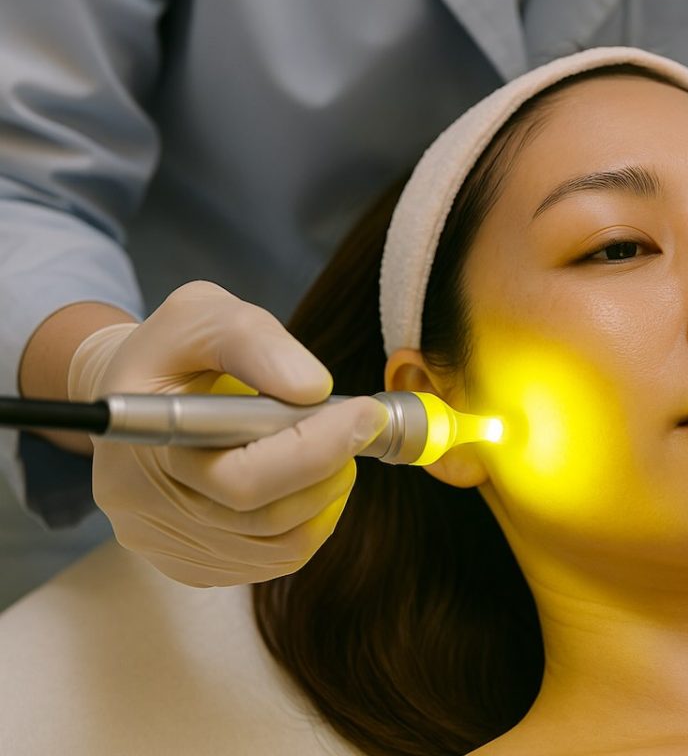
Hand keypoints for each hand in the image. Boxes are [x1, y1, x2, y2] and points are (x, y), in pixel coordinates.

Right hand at [68, 280, 388, 586]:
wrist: (130, 393)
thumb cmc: (173, 352)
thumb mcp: (205, 315)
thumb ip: (257, 343)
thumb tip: (314, 390)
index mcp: (144, 441)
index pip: (242, 476)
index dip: (316, 449)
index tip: (367, 412)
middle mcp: (142, 504)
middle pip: (263, 517)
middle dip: (330, 469)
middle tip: (359, 427)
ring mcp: (163, 541)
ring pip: (276, 547)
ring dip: (326, 497)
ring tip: (334, 449)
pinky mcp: (188, 562)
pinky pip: (270, 561)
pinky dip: (309, 524)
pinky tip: (310, 481)